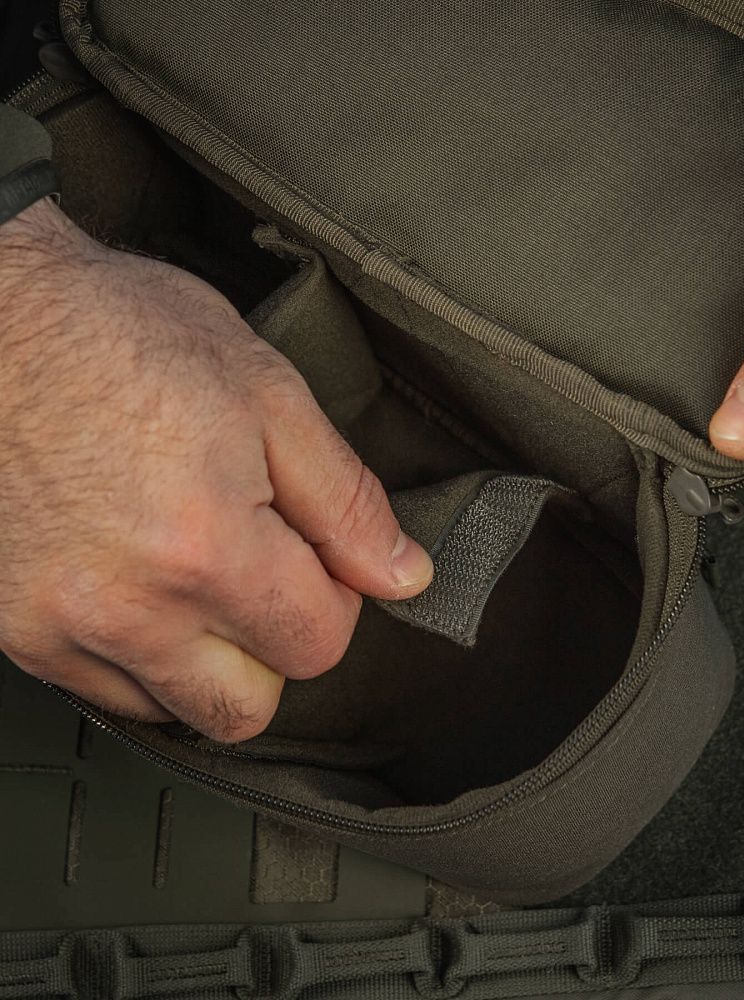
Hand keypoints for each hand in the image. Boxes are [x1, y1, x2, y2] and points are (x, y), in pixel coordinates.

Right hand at [0, 199, 431, 739]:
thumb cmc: (119, 333)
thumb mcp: (268, 395)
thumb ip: (347, 503)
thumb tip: (404, 576)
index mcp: (208, 546)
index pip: (317, 646)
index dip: (335, 599)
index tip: (313, 550)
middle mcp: (129, 608)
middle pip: (248, 705)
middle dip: (276, 644)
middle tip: (262, 566)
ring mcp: (59, 626)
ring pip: (176, 710)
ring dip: (210, 658)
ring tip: (196, 570)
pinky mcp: (14, 629)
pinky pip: (106, 692)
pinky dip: (141, 654)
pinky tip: (141, 582)